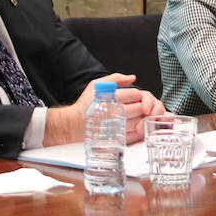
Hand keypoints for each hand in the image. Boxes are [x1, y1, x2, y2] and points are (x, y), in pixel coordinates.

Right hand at [44, 73, 162, 145]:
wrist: (74, 124)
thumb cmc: (85, 105)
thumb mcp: (97, 85)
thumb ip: (116, 78)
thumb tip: (132, 78)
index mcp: (113, 98)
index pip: (136, 94)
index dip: (137, 95)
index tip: (133, 97)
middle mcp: (116, 112)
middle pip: (141, 108)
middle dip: (141, 106)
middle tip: (135, 106)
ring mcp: (119, 126)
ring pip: (141, 121)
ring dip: (141, 118)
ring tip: (133, 115)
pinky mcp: (119, 138)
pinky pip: (137, 134)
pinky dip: (139, 129)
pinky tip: (133, 125)